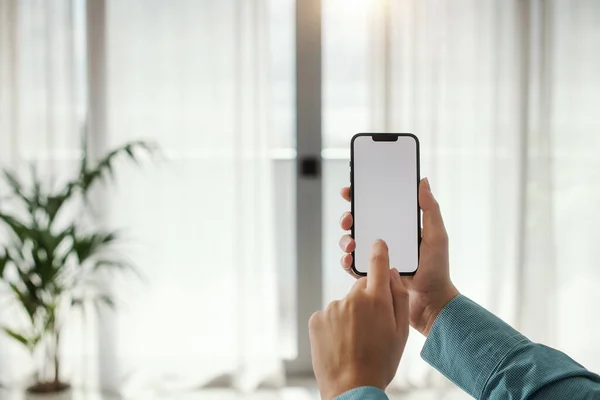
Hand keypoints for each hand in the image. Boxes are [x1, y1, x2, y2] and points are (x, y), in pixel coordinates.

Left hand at [309, 240, 408, 399]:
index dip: (379, 251)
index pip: (378, 264)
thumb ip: (399, 299)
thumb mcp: (401, 333)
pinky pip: (330, 315)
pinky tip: (341, 342)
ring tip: (355, 340)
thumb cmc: (380, 362)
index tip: (377, 243)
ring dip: (350, 315)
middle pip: (361, 288)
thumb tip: (393, 274)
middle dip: (367, 299)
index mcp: (377, 300)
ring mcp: (332, 308)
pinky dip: (335, 324)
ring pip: (345, 304)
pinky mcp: (317, 318)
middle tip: (372, 325)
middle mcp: (352, 298)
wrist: (350, 387)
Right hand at [338, 178, 458, 335]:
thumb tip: (422, 181)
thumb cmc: (437, 269)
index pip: (376, 208)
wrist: (431, 303)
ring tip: (350, 243)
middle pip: (358, 223)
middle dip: (348, 217)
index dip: (360, 197)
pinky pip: (351, 266)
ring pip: (350, 243)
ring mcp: (374, 258)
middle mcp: (384, 240)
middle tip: (348, 219)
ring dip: (345, 239)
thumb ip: (430, 209)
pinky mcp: (369, 275)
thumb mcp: (437, 236)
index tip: (350, 191)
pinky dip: (346, 261)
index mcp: (397, 227)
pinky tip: (349, 259)